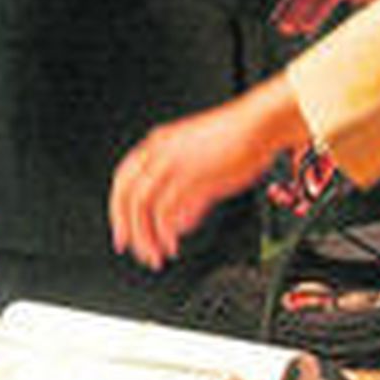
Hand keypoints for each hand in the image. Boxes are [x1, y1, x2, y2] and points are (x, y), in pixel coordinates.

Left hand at [110, 78, 305, 268]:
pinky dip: (165, 234)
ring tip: (156, 256)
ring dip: (146, 237)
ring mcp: (174, 163)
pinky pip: (166, 211)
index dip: (118, 210)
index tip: (123, 232)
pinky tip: (173, 246)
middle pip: (126, 195)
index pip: (123, 180)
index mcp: (160, 143)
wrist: (261, 124)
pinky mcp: (190, 175)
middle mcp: (161, 152)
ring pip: (142, 206)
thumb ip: (188, 195)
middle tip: (133, 250)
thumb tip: (181, 224)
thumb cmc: (241, 140)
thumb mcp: (205, 165)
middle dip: (127, 228)